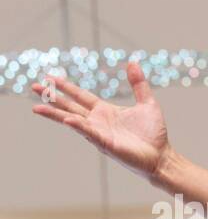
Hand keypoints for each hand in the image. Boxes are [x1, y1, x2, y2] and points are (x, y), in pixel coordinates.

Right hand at [32, 62, 174, 184]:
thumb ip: (138, 84)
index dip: (65, 87)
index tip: (49, 77)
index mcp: (105, 110)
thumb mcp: (147, 103)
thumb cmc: (154, 133)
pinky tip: (67, 120)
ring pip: (73, 121)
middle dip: (52, 97)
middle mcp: (98, 121)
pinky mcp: (106, 144)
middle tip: (34, 87)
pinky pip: (90, 133)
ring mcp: (99, 133)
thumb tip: (133, 62)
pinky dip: (78, 126)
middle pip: (70, 106)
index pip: (80, 96)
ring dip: (55, 114)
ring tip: (37, 108)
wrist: (162, 156)